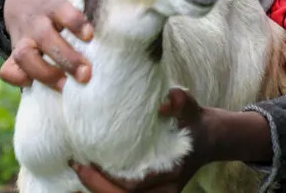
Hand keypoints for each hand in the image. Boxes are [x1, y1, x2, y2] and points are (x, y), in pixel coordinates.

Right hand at [0, 0, 93, 91]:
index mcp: (54, 1)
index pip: (63, 10)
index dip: (74, 22)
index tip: (90, 35)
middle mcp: (37, 20)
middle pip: (46, 39)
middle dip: (66, 58)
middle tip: (86, 74)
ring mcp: (24, 37)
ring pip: (24, 56)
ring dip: (44, 73)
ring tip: (66, 87)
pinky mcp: (14, 52)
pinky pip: (7, 68)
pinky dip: (16, 78)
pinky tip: (31, 85)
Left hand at [70, 88, 213, 192]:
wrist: (208, 136)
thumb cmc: (195, 121)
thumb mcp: (191, 108)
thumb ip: (181, 103)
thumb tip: (164, 103)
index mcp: (172, 176)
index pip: (135, 185)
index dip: (108, 178)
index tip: (88, 161)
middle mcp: (163, 191)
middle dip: (96, 187)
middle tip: (78, 166)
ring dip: (97, 189)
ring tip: (78, 172)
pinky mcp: (148, 191)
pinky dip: (103, 187)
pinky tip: (87, 175)